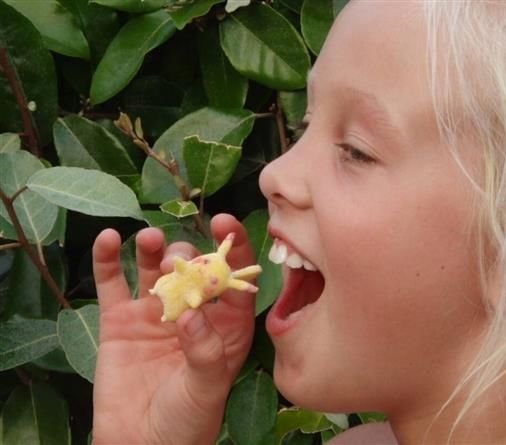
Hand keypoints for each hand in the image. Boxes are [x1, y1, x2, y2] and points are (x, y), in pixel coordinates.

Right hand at [92, 214, 255, 444]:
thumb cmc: (187, 421)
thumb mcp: (205, 389)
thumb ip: (204, 352)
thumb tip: (192, 315)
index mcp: (224, 325)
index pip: (232, 278)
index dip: (233, 248)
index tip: (225, 222)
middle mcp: (191, 311)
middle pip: (193, 268)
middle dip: (188, 255)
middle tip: (178, 259)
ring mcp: (154, 313)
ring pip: (154, 268)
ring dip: (152, 247)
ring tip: (149, 240)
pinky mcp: (119, 321)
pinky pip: (112, 284)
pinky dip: (108, 260)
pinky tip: (107, 239)